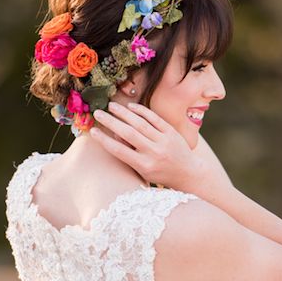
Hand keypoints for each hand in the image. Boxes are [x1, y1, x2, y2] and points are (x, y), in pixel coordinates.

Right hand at [89, 102, 205, 191]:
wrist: (189, 173)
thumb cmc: (161, 175)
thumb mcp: (144, 171)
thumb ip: (129, 156)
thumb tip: (115, 135)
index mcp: (144, 166)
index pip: (119, 151)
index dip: (104, 140)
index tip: (92, 131)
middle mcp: (154, 153)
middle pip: (128, 133)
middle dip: (111, 122)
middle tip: (97, 113)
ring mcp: (164, 141)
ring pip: (140, 123)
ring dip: (123, 113)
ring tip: (111, 106)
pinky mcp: (172, 132)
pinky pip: (155, 118)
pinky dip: (142, 111)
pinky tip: (130, 106)